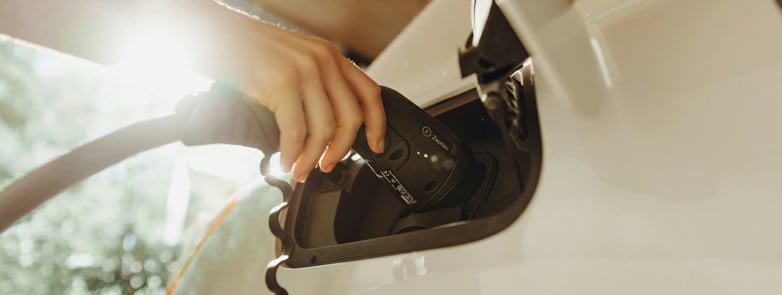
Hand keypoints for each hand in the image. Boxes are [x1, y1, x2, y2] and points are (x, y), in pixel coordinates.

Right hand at [209, 9, 385, 181]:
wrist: (212, 33)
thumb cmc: (246, 50)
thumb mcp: (293, 60)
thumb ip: (315, 84)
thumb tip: (326, 126)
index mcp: (330, 56)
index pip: (369, 92)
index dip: (377, 124)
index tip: (376, 145)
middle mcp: (323, 61)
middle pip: (350, 118)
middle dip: (341, 150)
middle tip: (327, 165)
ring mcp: (303, 71)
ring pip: (324, 130)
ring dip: (312, 158)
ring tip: (300, 169)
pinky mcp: (281, 83)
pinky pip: (296, 131)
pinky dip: (292, 154)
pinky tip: (285, 161)